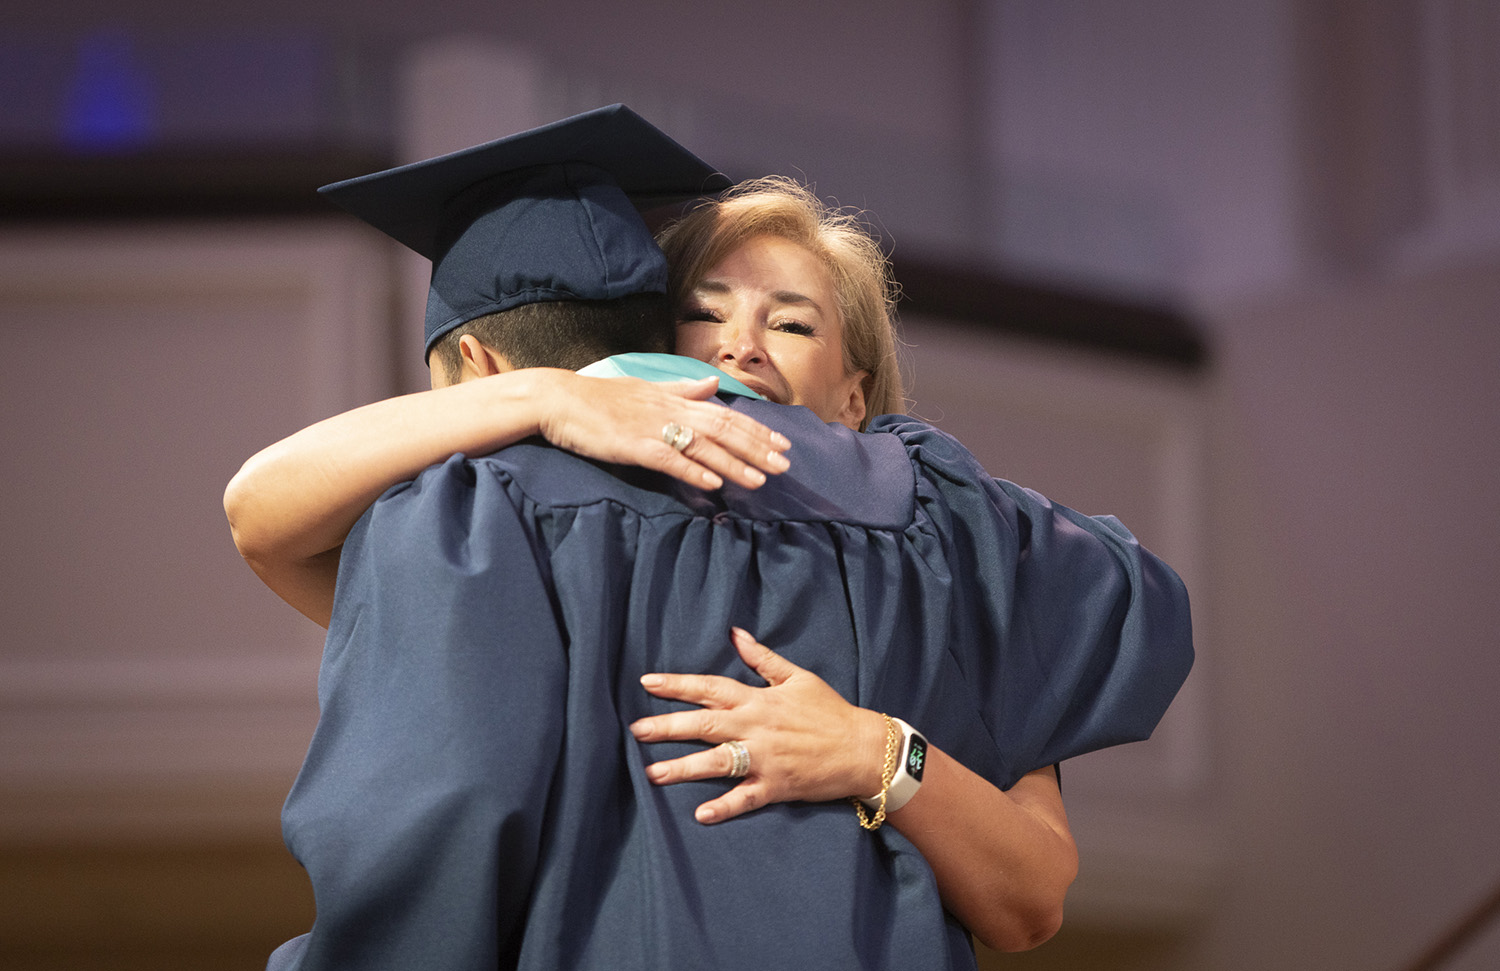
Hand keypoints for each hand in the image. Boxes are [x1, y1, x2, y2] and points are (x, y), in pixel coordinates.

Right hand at [535, 372, 789, 489]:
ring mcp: (651, 428)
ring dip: (733, 464)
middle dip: (757, 448)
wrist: (558, 399)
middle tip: (785, 465)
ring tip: (760, 480)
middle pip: (723, 429)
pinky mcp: (632, 445)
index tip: (782, 442)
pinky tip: (713, 484)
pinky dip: (692, 470)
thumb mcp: (645, 388)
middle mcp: (669, 410)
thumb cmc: (599, 398)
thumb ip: (681, 389)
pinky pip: (668, 459)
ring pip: (702, 445)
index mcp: (674, 398)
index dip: (757, 428)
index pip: (725, 413)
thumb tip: (712, 384)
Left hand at [629, 628, 888, 823]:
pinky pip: (746, 798)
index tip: (647, 683)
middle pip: (704, 724)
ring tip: (652, 773)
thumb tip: (736, 632)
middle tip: (635, 731)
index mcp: (758, 700)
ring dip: (684, 767)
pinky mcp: (777, 786)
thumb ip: (762, 658)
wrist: (864, 748)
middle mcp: (756, 727)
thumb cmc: (831, 711)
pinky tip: (701, 814)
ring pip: (717, 762)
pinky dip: (725, 806)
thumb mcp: (798, 677)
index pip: (710, 687)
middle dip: (667, 726)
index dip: (677, 685)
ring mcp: (765, 758)